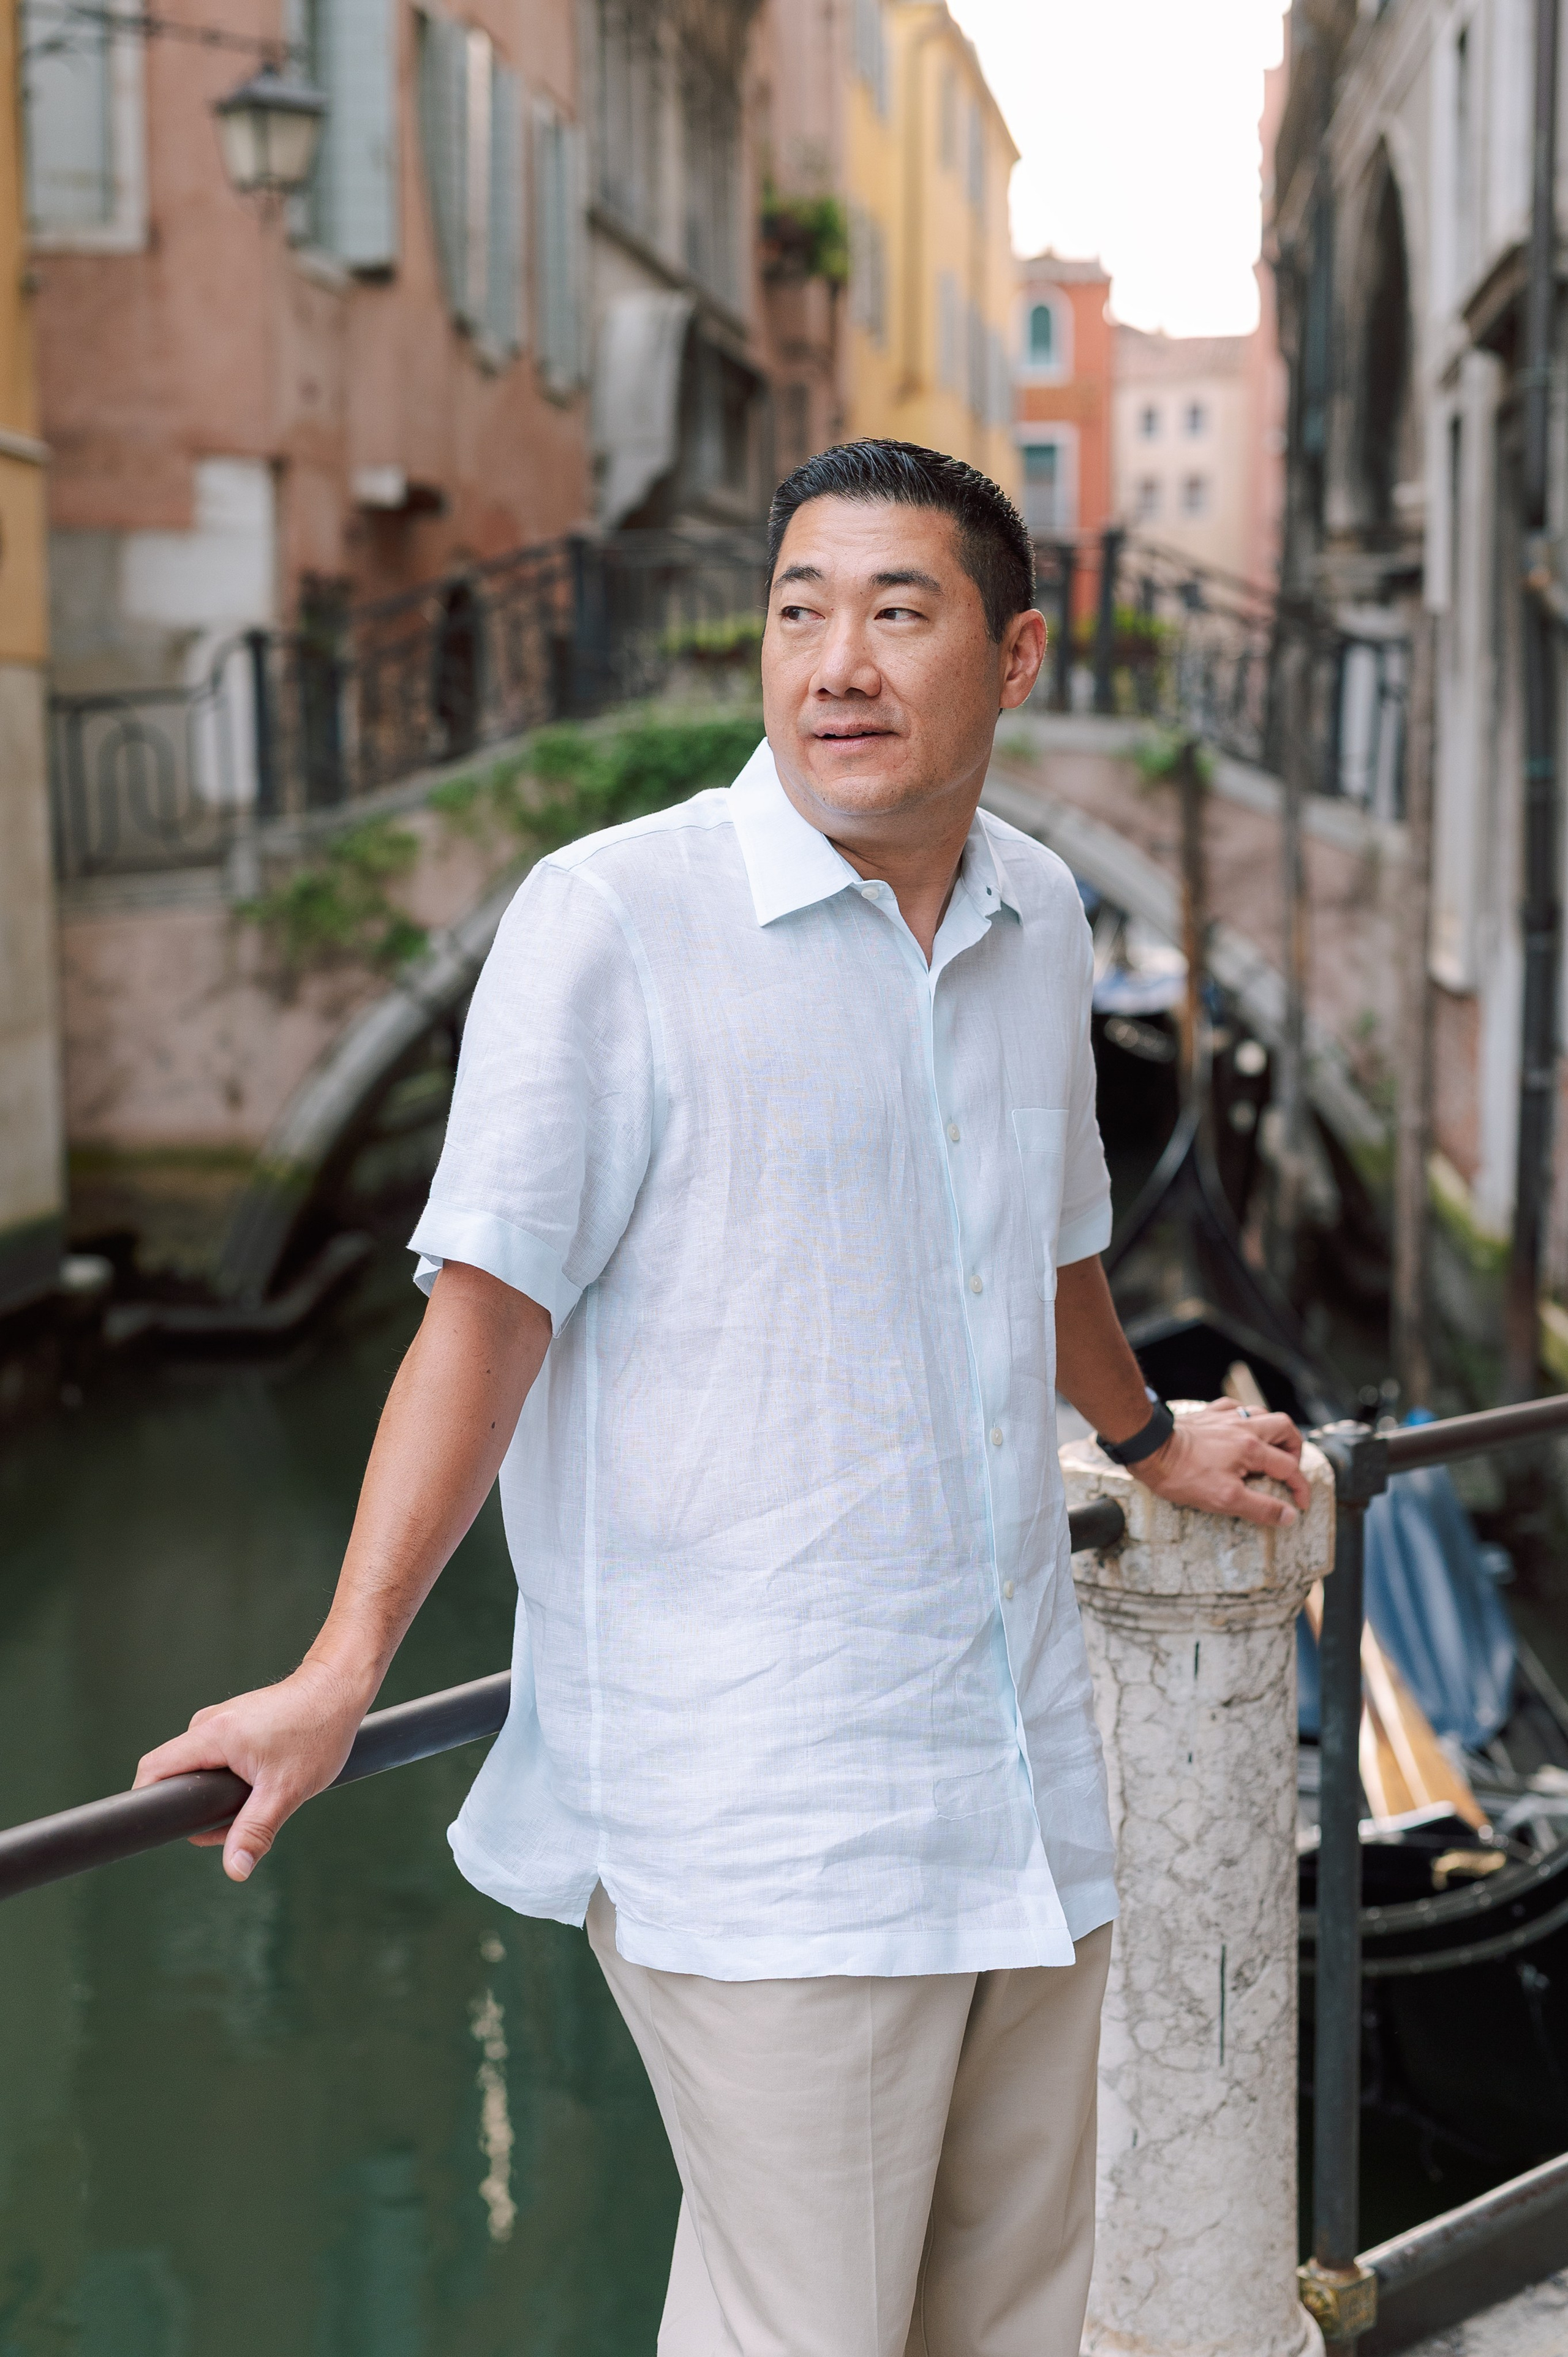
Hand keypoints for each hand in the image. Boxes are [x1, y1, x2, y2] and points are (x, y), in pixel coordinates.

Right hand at [132, 1657, 373, 1883]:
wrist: (339, 1689)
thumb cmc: (317, 1731)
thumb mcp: (286, 1790)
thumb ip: (255, 1831)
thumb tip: (235, 1870)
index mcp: (211, 1734)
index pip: (154, 1770)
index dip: (150, 1803)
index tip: (168, 1827)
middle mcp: (210, 1723)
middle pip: (176, 1775)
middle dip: (197, 1808)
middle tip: (233, 1823)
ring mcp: (222, 1721)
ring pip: (200, 1770)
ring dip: (219, 1795)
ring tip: (258, 1798)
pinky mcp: (236, 1722)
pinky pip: (217, 1758)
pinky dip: (231, 1778)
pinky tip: (261, 1783)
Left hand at [1134, 1398, 1308, 1527]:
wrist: (1149, 1448)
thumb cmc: (1183, 1475)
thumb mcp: (1225, 1500)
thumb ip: (1261, 1507)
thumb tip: (1289, 1515)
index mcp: (1251, 1449)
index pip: (1289, 1468)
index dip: (1300, 1487)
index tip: (1300, 1504)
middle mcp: (1243, 1427)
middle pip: (1285, 1428)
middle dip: (1295, 1448)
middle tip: (1290, 1467)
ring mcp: (1224, 1418)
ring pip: (1262, 1413)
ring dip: (1272, 1430)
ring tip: (1270, 1449)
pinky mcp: (1207, 1414)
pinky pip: (1234, 1407)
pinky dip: (1244, 1417)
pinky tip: (1239, 1428)